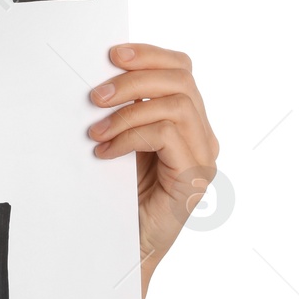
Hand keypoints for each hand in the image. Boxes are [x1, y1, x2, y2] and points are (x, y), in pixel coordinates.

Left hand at [87, 43, 218, 297]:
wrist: (122, 246)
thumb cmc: (116, 194)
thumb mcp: (117, 141)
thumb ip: (121, 111)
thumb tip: (95, 76)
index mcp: (186, 119)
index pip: (180, 69)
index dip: (148, 54)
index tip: (111, 53)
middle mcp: (202, 134)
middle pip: (180, 79)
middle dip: (134, 79)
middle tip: (95, 96)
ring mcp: (203, 155)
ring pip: (175, 104)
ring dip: (127, 111)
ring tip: (94, 130)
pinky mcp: (194, 176)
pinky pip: (167, 135)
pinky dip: (130, 136)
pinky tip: (104, 151)